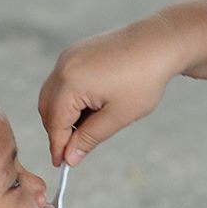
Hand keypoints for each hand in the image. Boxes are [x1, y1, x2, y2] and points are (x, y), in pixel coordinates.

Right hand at [38, 15, 182, 166]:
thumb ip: (90, 138)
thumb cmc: (143, 79)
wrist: (159, 43)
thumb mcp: (118, 116)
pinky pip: (63, 81)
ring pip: (53, 94)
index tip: (61, 164)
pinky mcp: (76, 52)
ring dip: (63, 115)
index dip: (58, 146)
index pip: (55, 123)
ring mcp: (68, 57)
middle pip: (47, 108)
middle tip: (74, 150)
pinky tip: (91, 107)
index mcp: (71, 83)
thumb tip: (70, 158)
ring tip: (87, 128)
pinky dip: (69, 98)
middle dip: (58, 131)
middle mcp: (63, 67)